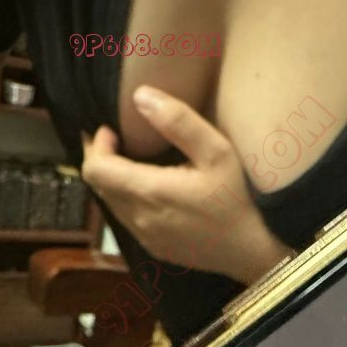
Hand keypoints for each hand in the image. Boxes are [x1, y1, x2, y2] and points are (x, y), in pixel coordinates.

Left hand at [82, 86, 293, 284]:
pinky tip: (153, 191)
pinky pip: (128, 220)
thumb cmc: (237, 199)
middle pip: (99, 186)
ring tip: (135, 162)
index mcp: (149, 192)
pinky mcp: (155, 249)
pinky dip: (128, 200)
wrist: (251, 250)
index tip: (112, 129)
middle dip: (102, 159)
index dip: (95, 144)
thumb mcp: (217, 151)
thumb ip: (178, 121)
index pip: (95, 169)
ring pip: (111, 203)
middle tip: (119, 140)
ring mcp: (146, 237)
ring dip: (115, 180)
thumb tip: (140, 96)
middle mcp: (139, 218)